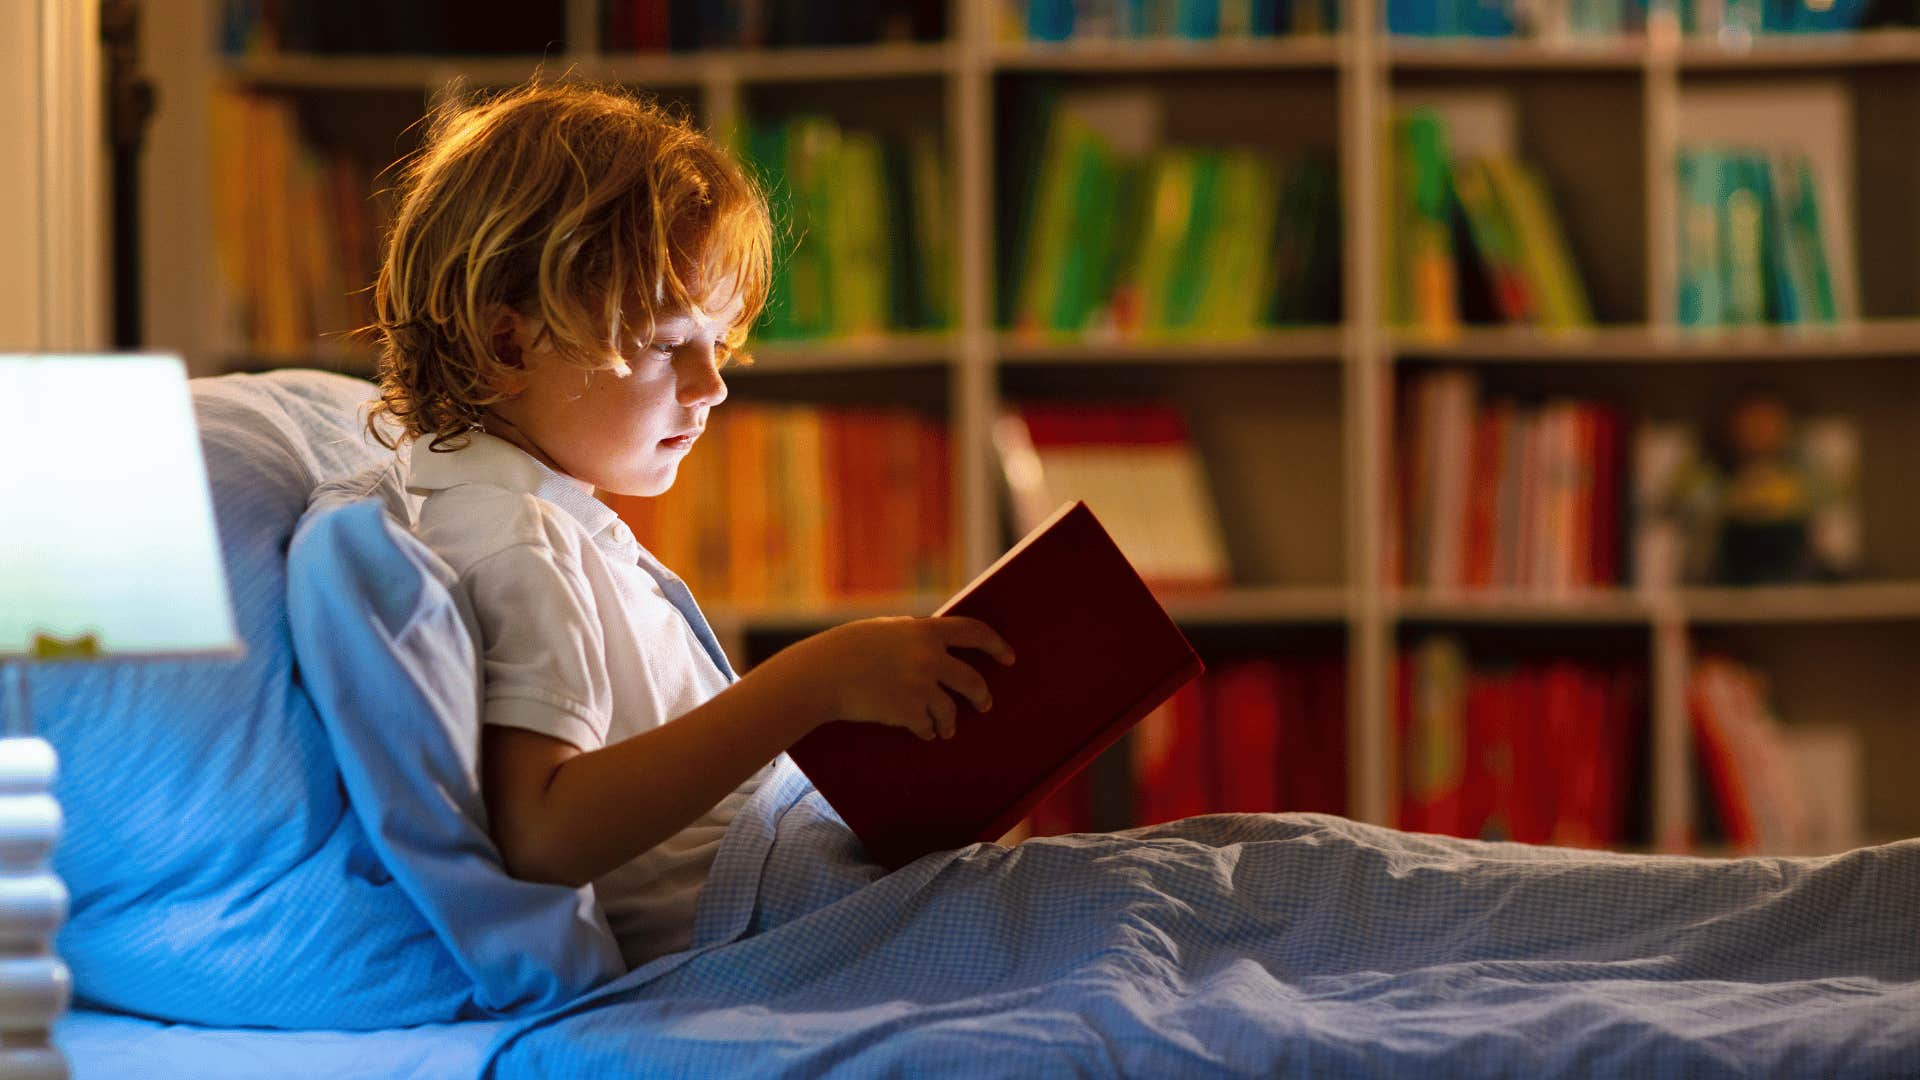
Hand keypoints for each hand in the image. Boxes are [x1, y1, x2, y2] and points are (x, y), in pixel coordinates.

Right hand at [768, 616, 1015, 740]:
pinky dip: (926, 731)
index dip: (996, 644)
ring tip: (946, 728)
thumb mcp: (885, 630)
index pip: (974, 631)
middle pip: (972, 681)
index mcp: (924, 631)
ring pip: (951, 711)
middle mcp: (928, 658)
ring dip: (950, 722)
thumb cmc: (848, 649)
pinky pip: (928, 727)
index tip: (1009, 657)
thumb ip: (913, 634)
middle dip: (982, 696)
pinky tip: (922, 731)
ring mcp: (920, 686)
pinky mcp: (908, 712)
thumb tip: (938, 639)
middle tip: (984, 704)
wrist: (822, 675)